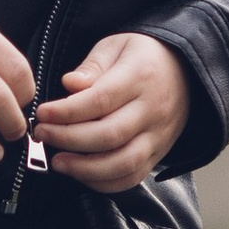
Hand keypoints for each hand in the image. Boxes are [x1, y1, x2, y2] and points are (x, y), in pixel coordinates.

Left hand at [34, 32, 189, 191]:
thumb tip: (70, 84)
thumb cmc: (143, 56)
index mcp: (140, 77)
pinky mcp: (158, 154)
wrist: (186, 71)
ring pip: (122, 163)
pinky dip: (104, 182)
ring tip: (58, 161)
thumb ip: (93, 65)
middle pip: (109, 135)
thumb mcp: (117, 45)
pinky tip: (81, 174)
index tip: (42, 113)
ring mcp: (158, 136)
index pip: (100, 100)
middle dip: (68, 139)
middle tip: (43, 134)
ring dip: (84, 168)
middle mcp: (152, 110)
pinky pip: (132, 177)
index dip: (66, 111)